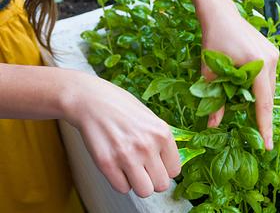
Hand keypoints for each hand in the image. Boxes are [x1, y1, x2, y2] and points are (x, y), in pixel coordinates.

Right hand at [62, 71, 179, 197]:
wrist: (91, 100)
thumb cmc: (121, 107)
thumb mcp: (151, 119)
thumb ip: (162, 142)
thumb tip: (169, 165)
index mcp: (162, 134)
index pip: (175, 171)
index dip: (165, 169)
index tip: (157, 164)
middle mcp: (147, 146)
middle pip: (161, 185)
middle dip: (153, 179)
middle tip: (144, 169)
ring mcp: (127, 156)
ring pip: (144, 191)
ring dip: (138, 184)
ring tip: (131, 169)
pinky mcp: (107, 164)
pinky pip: (122, 189)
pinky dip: (120, 181)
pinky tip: (117, 166)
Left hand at [199, 4, 278, 150]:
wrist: (219, 12)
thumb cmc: (213, 38)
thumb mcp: (211, 71)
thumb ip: (214, 99)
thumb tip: (212, 125)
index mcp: (258, 65)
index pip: (263, 103)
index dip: (264, 126)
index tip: (268, 145)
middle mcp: (271, 60)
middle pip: (268, 96)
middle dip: (262, 115)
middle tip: (257, 136)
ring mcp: (274, 55)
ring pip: (269, 88)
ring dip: (259, 100)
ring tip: (248, 113)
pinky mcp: (271, 52)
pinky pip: (268, 77)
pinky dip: (259, 89)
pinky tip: (249, 94)